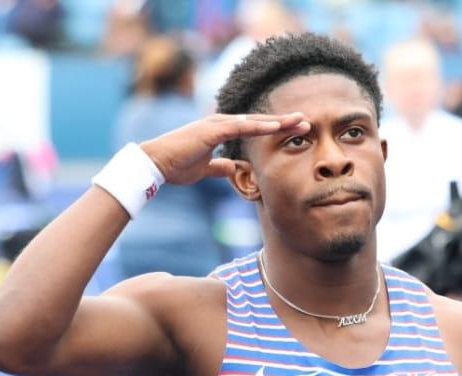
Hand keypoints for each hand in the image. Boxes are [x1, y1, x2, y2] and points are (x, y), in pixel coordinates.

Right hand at [140, 113, 307, 185]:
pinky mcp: (211, 130)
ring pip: (254, 121)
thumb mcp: (204, 169)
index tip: (294, 130)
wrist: (155, 164)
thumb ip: (219, 166)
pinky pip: (240, 127)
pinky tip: (276, 126)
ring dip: (277, 121)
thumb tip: (232, 167)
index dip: (274, 129)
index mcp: (220, 131)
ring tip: (300, 121)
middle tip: (307, 121)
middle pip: (258, 121)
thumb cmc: (176, 166)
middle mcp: (220, 123)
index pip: (253, 128)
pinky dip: (259, 126)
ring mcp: (216, 124)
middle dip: (283, 121)